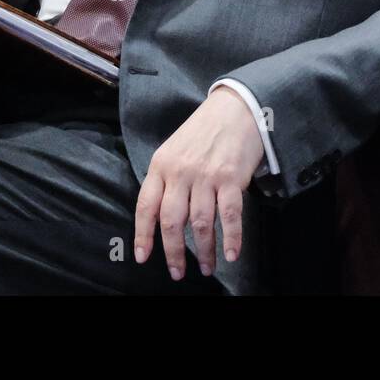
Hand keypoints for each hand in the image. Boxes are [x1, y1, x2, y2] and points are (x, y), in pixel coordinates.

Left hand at [133, 87, 264, 280]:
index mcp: (161, 165)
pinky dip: (231, 238)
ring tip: (208, 268)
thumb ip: (166, 179)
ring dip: (204, 251)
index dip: (143, 235)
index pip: (145, 206)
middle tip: (178, 272)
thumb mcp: (175, 149)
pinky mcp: (231, 177)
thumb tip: (162, 217)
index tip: (143, 257)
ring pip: (200, 223)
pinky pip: (229, 216)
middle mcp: (180, 172)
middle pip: (171, 221)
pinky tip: (231, 253)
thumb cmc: (204, 130)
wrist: (236, 107)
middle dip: (174, 252)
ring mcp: (206, 175)